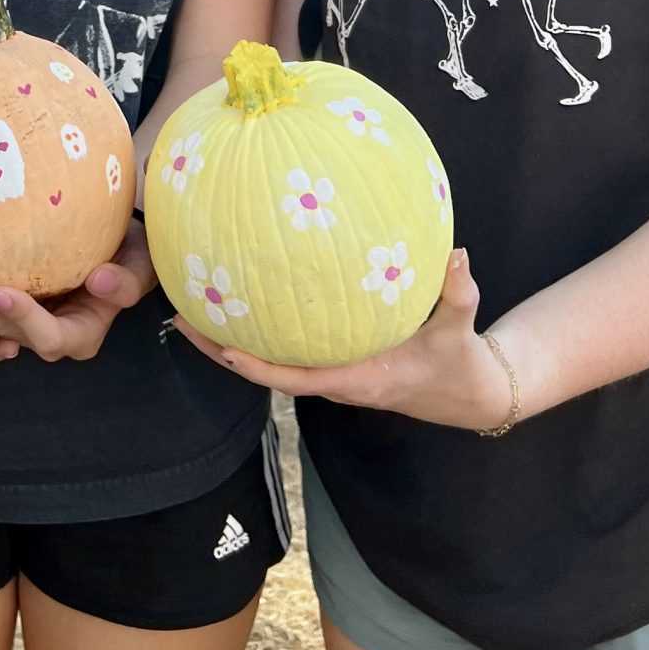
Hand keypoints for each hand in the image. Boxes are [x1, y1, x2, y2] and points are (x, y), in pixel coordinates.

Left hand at [0, 216, 156, 362]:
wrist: (112, 245)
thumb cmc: (131, 255)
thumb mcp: (140, 267)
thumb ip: (125, 282)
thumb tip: (100, 282)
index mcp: (78, 336)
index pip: (48, 336)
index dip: (22, 317)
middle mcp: (42, 336)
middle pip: (0, 333)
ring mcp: (16, 324)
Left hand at [176, 249, 516, 430]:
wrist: (469, 395)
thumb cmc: (459, 362)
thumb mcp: (461, 328)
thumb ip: (458, 292)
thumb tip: (458, 254)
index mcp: (359, 378)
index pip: (296, 380)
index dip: (258, 367)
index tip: (222, 349)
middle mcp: (337, 381)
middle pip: (266, 371)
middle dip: (221, 349)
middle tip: (179, 316)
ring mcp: (333, 374)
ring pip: (272, 361)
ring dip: (231, 340)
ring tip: (192, 304)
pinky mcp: (336, 363)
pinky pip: (288, 351)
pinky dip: (260, 332)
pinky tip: (241, 302)